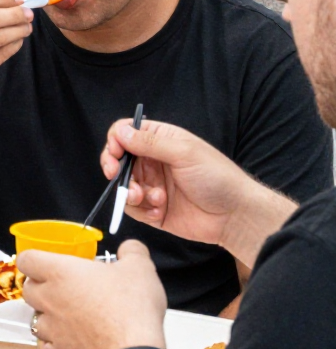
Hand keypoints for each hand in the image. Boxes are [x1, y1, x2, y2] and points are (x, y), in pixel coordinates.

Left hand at [19, 240, 166, 348]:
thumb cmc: (132, 311)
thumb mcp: (140, 269)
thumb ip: (132, 252)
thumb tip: (129, 248)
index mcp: (59, 273)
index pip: (26, 260)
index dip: (34, 261)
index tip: (47, 264)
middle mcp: (48, 299)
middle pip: (29, 289)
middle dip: (42, 289)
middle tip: (66, 291)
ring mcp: (50, 329)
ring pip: (36, 320)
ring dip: (49, 318)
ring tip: (72, 318)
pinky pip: (47, 347)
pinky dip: (56, 345)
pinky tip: (74, 343)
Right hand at [102, 117, 293, 265]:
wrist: (235, 216)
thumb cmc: (217, 178)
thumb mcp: (184, 153)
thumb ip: (150, 142)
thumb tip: (120, 132)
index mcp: (161, 140)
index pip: (125, 133)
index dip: (116, 142)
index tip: (115, 155)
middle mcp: (153, 161)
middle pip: (118, 160)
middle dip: (115, 169)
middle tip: (114, 176)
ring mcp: (152, 185)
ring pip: (123, 185)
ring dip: (131, 192)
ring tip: (153, 198)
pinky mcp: (153, 208)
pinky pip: (133, 208)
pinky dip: (142, 210)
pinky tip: (160, 210)